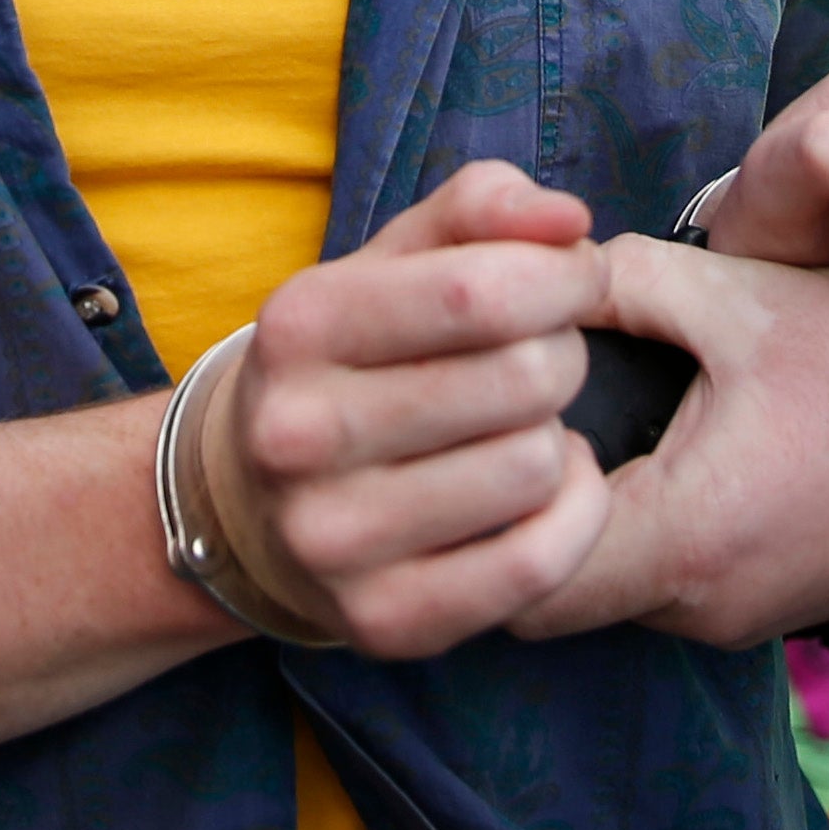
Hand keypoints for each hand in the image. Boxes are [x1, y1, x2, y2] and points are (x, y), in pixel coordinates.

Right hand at [196, 158, 613, 658]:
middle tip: (537, 362)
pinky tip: (540, 493)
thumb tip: (570, 222)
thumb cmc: (355, 357)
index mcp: (299, 324)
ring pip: (537, 469)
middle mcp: (296, 435)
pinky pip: (538, 564)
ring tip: (513, 431)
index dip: (566, 275)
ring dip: (557, 439)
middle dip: (561, 356)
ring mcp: (332, 540)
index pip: (482, 288)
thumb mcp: (395, 258)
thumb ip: (484, 208)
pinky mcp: (382, 621)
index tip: (576, 277)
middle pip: (525, 379)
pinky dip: (572, 517)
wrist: (253, 500)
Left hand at [512, 233, 828, 650]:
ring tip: (571, 417)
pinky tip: (644, 442)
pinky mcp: (771, 610)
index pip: (513, 569)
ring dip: (579, 518)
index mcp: (685, 537)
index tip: (490, 412)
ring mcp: (740, 619)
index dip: (483, 490)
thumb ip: (620, 279)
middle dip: (515, 512)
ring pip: (605, 590)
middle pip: (547, 589)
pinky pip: (664, 585)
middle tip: (508, 412)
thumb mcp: (746, 297)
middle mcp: (703, 605)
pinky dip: (636, 528)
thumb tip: (530, 268)